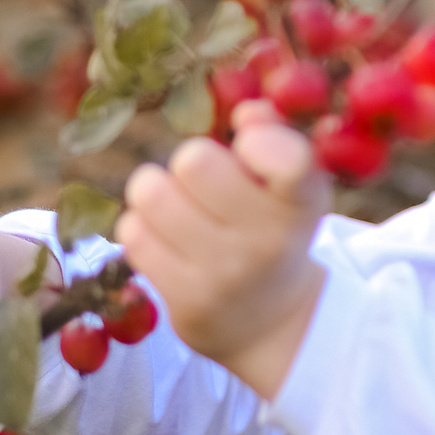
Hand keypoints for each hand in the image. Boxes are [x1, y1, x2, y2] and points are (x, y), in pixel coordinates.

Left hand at [114, 100, 328, 396]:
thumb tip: (245, 112)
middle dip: (191, 162)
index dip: (258, 140)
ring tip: (176, 207)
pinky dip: (142, 228)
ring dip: (156, 191)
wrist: (271, 322)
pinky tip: (165, 239)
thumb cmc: (275, 232)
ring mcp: (224, 275)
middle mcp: (268, 242)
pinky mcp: (185, 301)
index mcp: (302, 203)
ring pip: (151, 193)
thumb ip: (275, 137)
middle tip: (202, 184)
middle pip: (194, 161)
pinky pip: (133, 234)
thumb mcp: (292, 187)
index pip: (289, 160)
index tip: (248, 147)